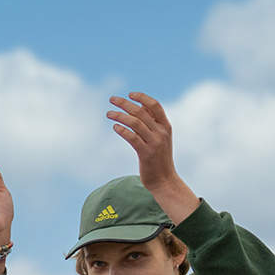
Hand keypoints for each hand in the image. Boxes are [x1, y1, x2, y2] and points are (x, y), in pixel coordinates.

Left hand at [105, 92, 199, 224]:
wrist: (164, 180)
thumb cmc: (158, 158)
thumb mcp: (159, 138)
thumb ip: (151, 125)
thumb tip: (137, 109)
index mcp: (166, 126)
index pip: (155, 105)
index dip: (142, 97)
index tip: (130, 94)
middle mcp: (161, 132)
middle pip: (141, 112)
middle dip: (125, 103)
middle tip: (112, 99)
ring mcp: (155, 142)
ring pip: (135, 123)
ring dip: (119, 116)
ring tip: (108, 113)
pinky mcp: (146, 153)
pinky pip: (132, 137)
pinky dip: (122, 130)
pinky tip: (115, 127)